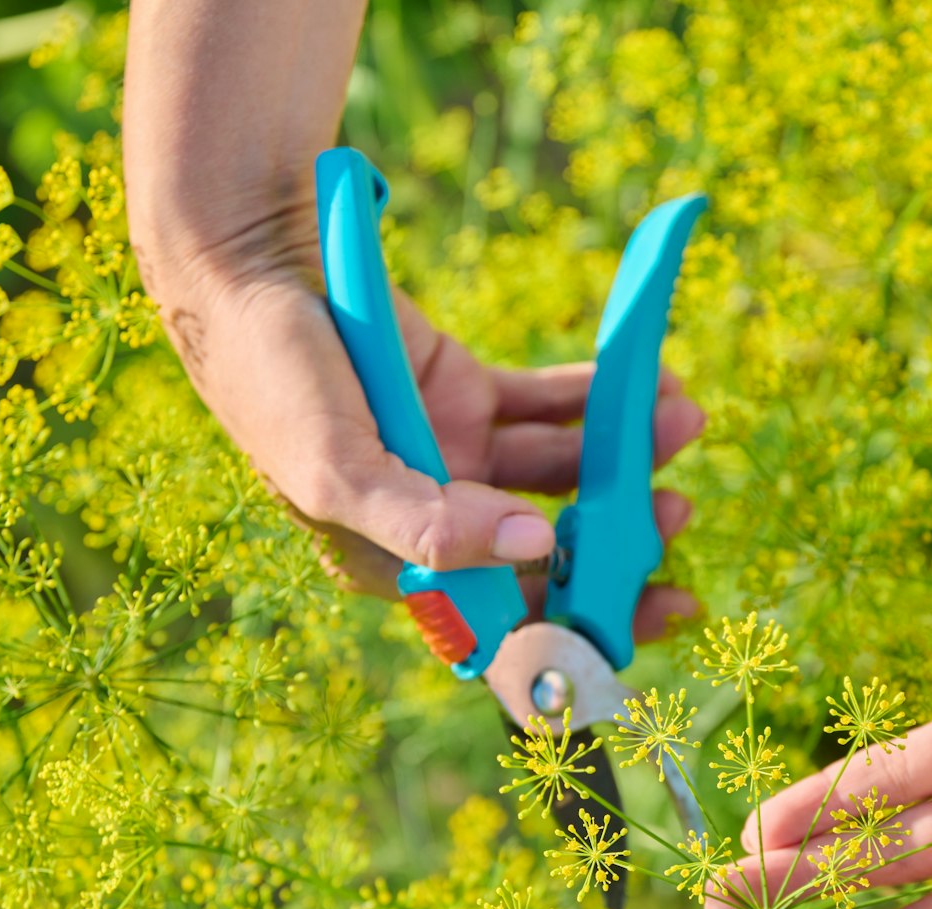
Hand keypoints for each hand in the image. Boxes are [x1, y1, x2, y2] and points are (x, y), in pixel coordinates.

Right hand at [135, 216, 704, 627]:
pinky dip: (595, 396)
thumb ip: (433, 525)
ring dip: (622, 454)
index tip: (664, 607)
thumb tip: (535, 546)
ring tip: (680, 418)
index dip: (588, 622)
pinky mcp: (466, 392)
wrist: (251, 264)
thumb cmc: (275, 381)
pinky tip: (646, 382)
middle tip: (680, 510)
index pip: (508, 618)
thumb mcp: (336, 469)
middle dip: (620, 535)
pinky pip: (547, 405)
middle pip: (550, 549)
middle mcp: (434, 517)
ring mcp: (453, 453)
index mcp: (398, 561)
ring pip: (559, 471)